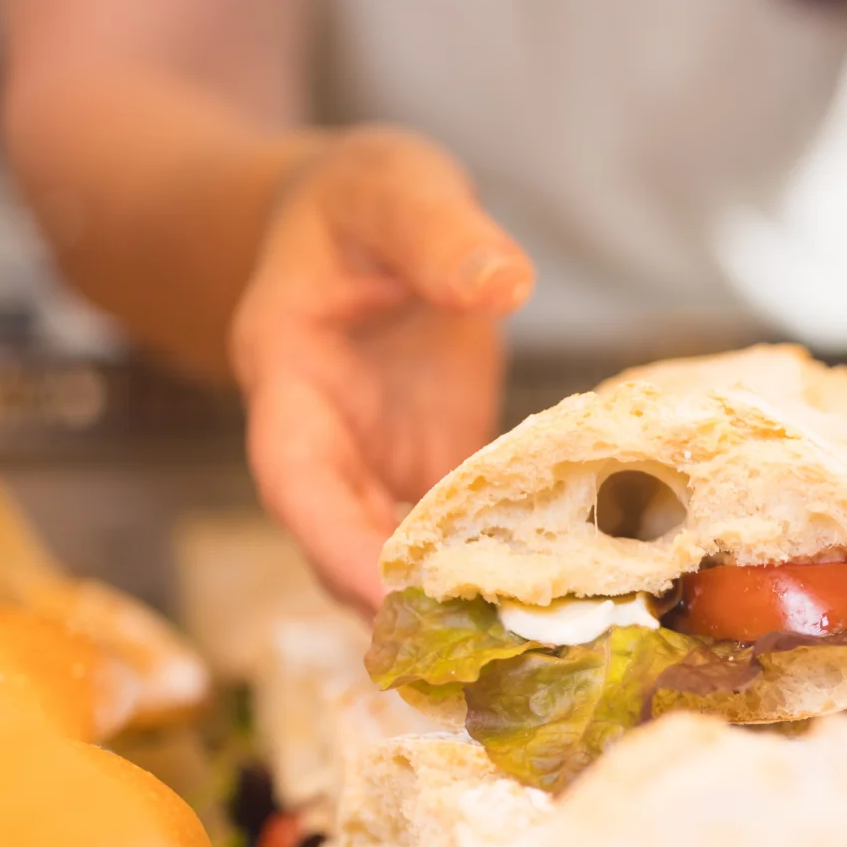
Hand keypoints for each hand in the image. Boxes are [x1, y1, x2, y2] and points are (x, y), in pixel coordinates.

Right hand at [229, 128, 532, 608]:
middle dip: (397, 606)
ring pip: (395, 555)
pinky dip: (493, 571)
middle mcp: (327, 438)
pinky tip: (555, 604)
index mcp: (292, 376)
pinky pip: (453, 535)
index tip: (384, 597)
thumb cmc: (361, 196)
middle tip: (478, 660)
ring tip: (522, 656)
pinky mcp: (429, 467)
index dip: (333, 544)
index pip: (296, 479)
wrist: (359, 215)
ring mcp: (376, 461)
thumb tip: (501, 280)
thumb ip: (439, 232)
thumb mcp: (395, 186)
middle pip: (342, 543)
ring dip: (448, 604)